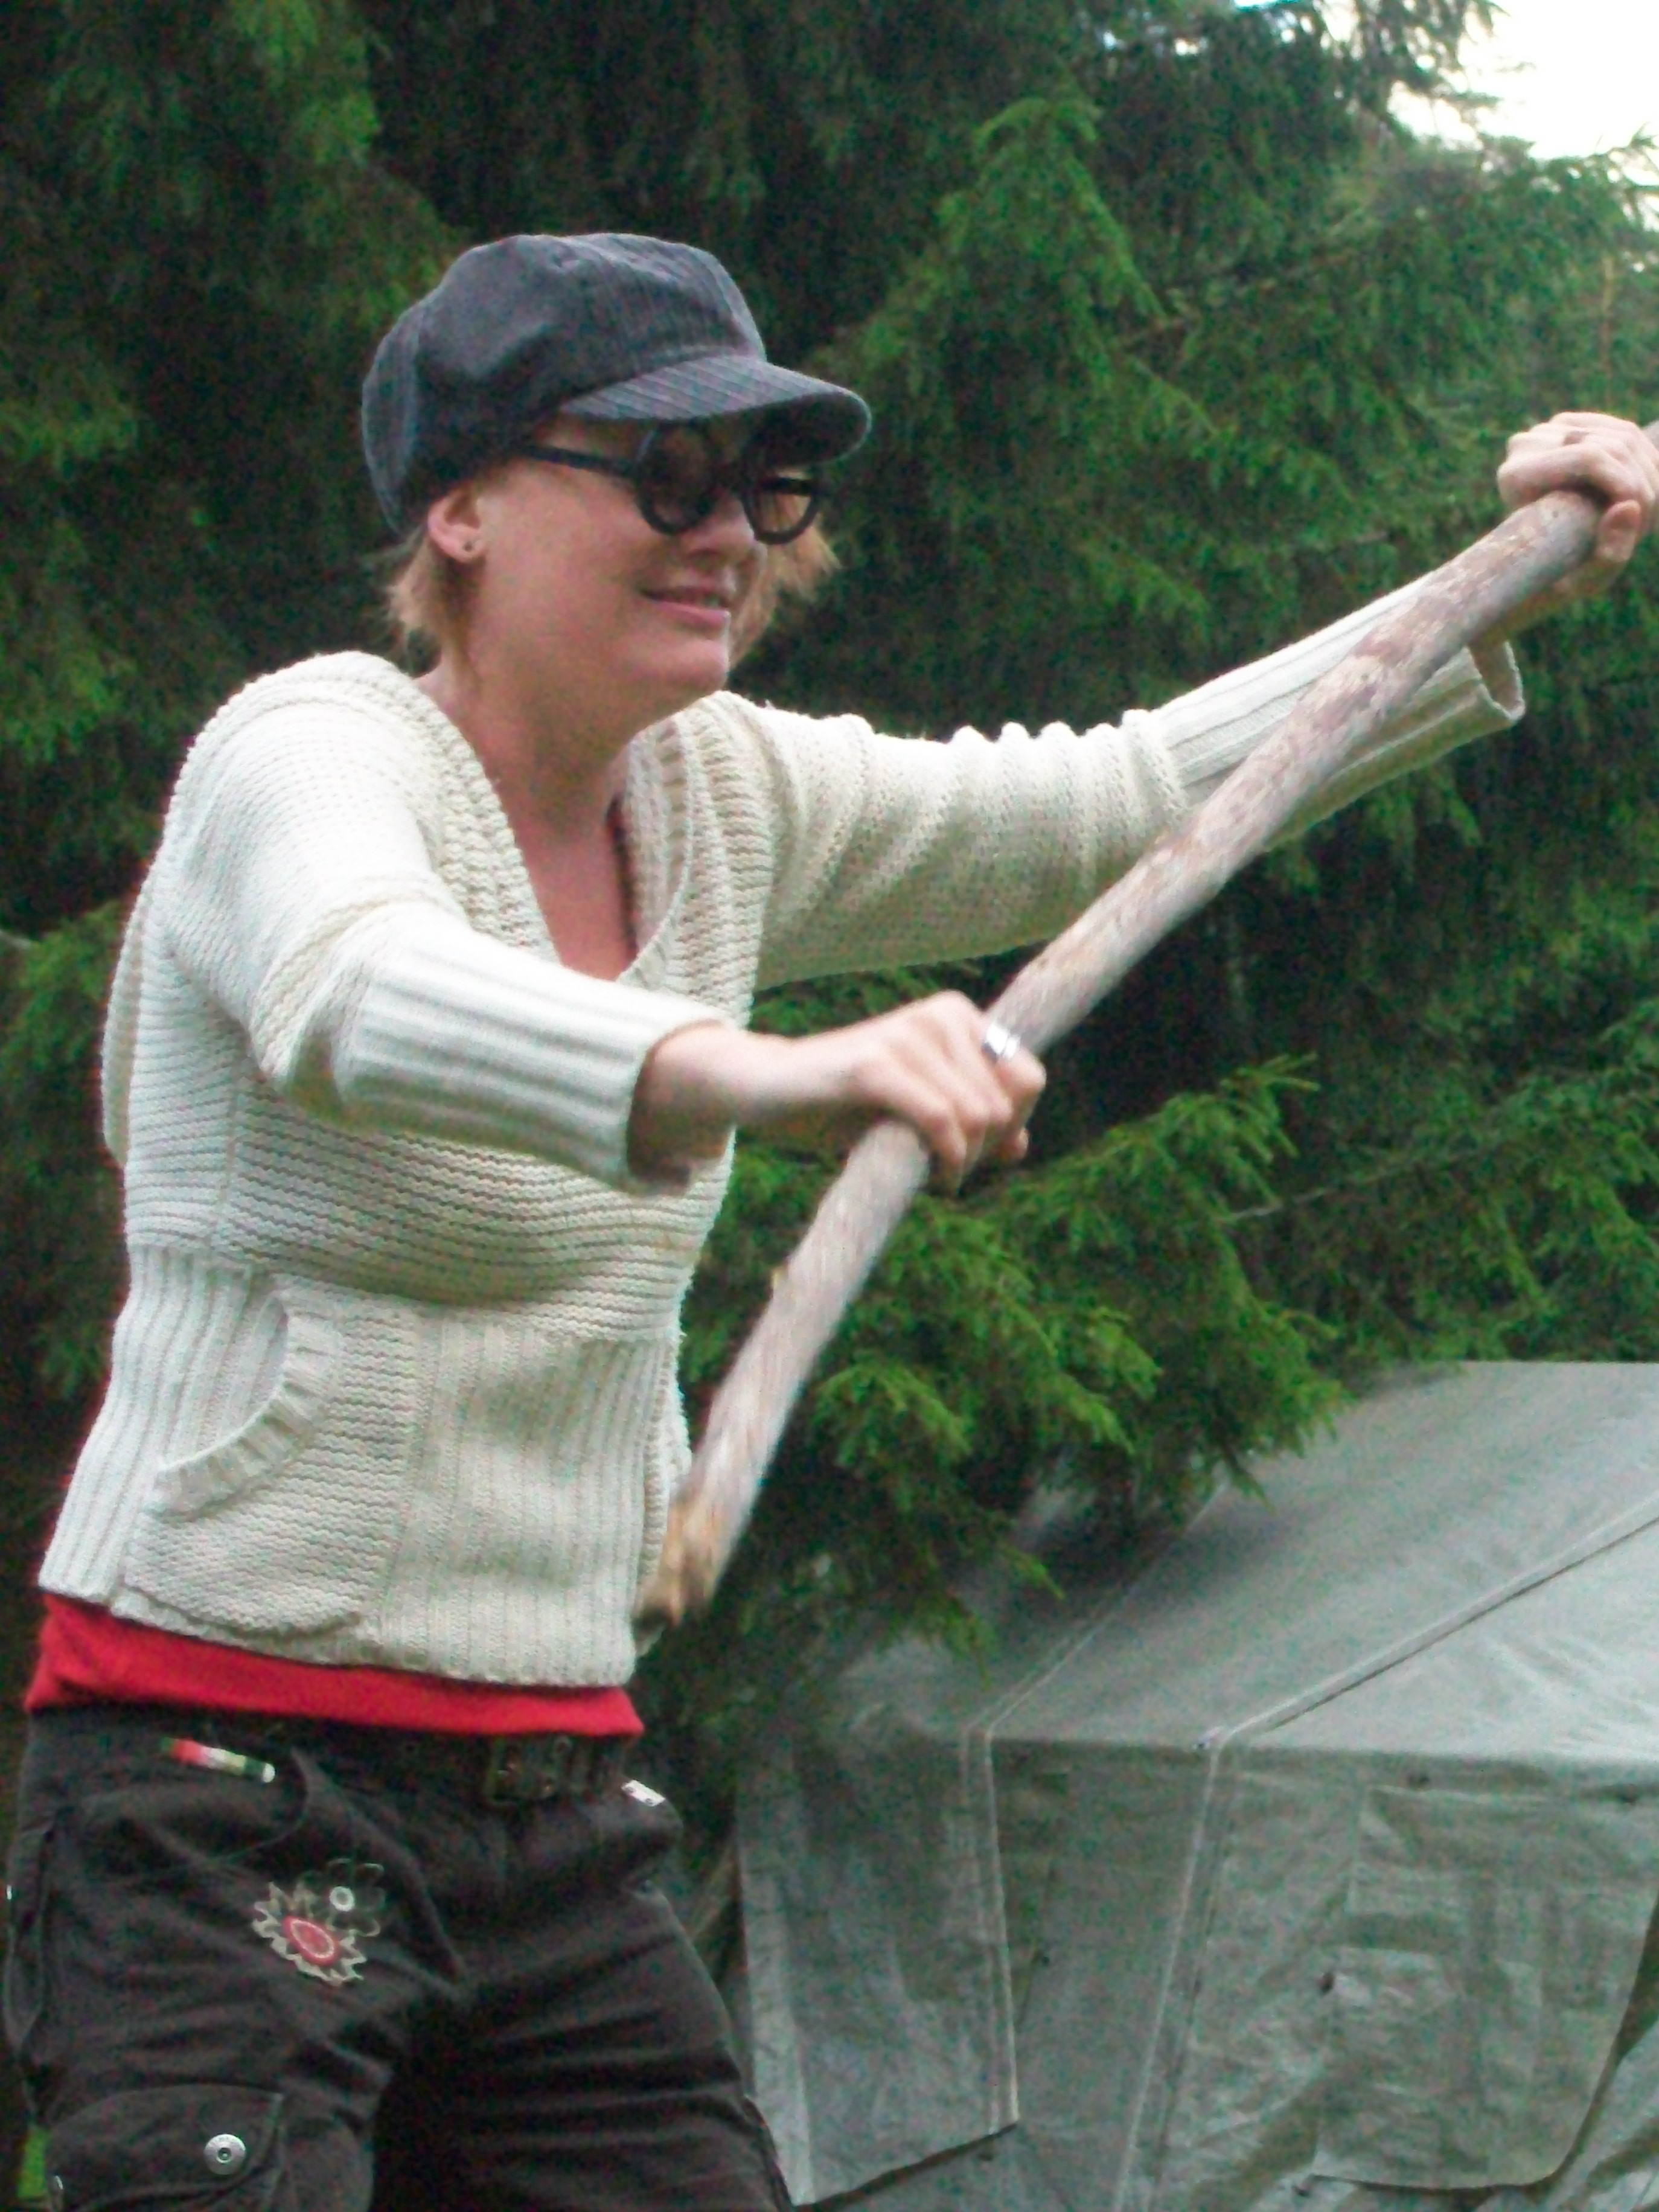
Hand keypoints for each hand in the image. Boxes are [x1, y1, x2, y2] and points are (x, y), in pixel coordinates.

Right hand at [630, 993, 1045, 1187]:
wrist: (767, 1089)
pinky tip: (931, 1176)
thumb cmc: (844, 1104)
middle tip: (944, 1168)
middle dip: (982, 1150)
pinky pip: (940, 1119)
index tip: (970, 1151)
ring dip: (962, 1161)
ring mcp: (908, 1035)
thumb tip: (1020, 1147)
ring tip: (932, 1172)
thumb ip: (971, 1124)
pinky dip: (945, 1158)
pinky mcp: (875, 1064)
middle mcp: (941, 1015)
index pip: (1029, 1079)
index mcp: (958, 1017)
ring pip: (978, 1116)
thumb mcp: (917, 1114)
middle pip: (1005, 1105)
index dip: (1009, 1126)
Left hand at [1491, 412, 1658, 629]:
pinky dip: (1647, 462)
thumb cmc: (1559, 579)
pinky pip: (1624, 431)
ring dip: (1650, 475)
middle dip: (1643, 484)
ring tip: (1645, 514)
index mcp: (1515, 477)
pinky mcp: (1568, 424)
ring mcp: (1546, 430)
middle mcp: (1525, 446)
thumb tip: (1628, 506)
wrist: (1534, 564)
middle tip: (1647, 524)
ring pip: (1624, 434)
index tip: (1640, 518)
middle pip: (1612, 444)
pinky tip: (1643, 493)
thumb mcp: (1586, 583)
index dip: (1627, 484)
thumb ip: (1609, 557)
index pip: (1589, 459)